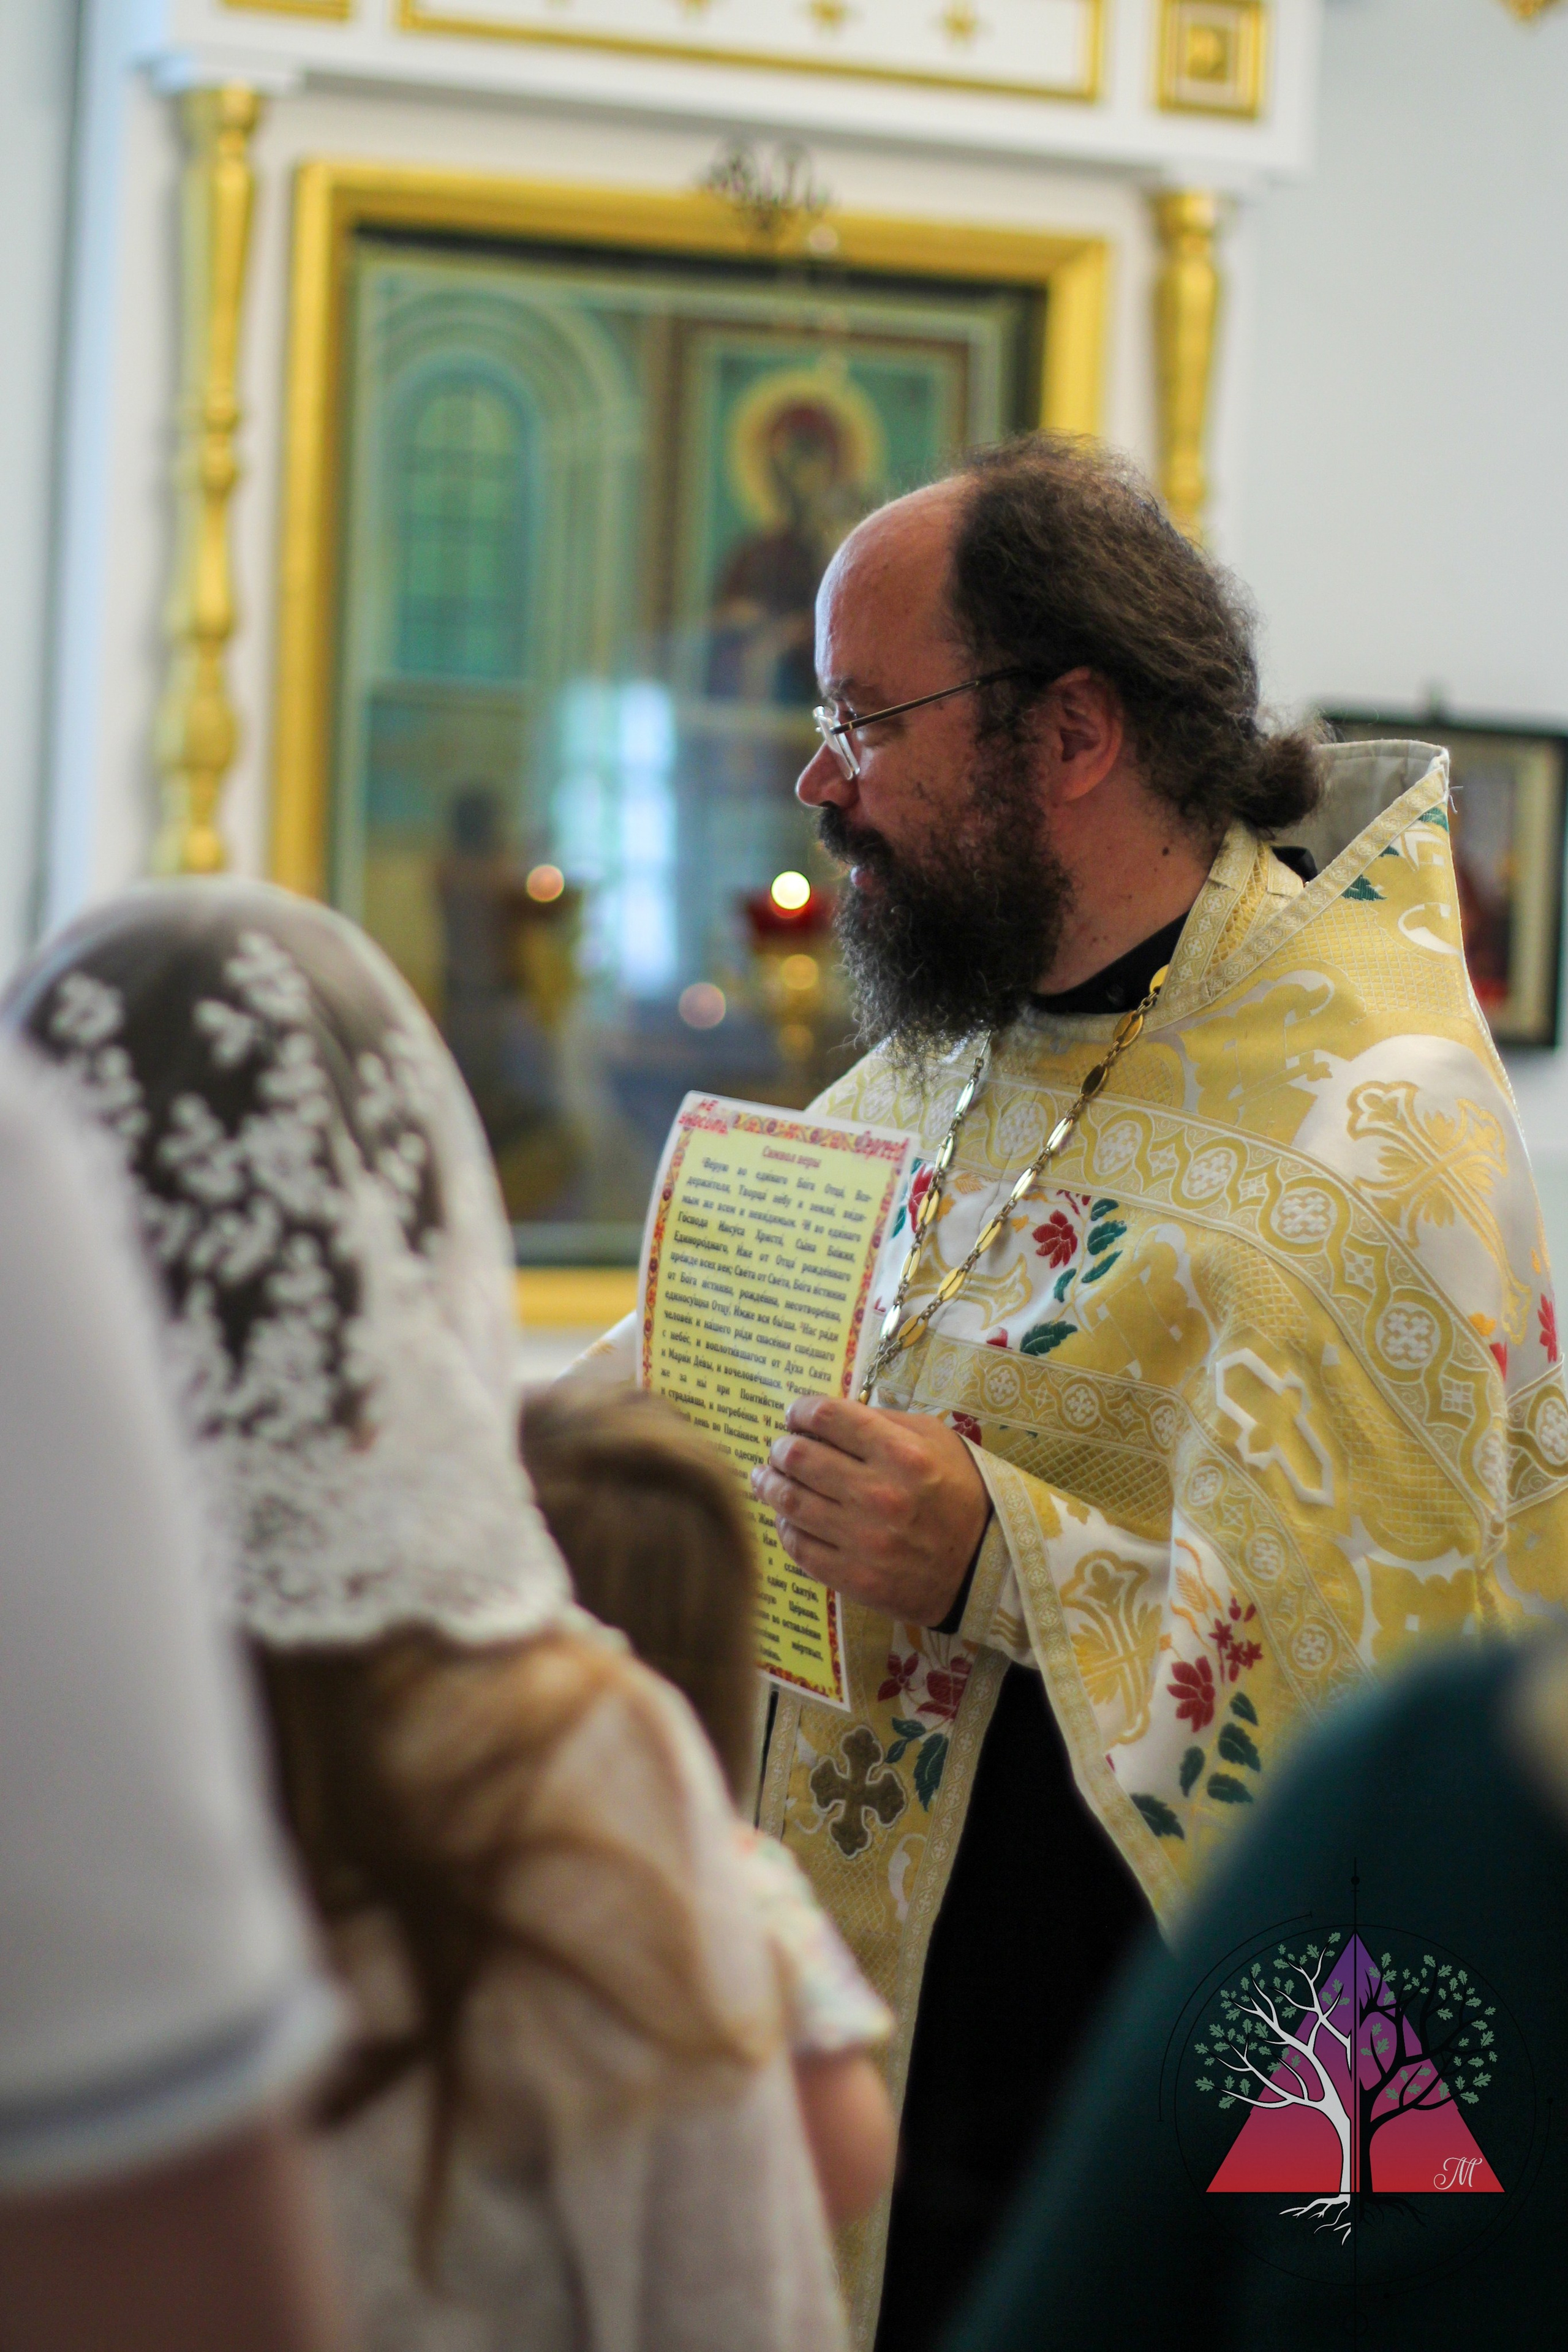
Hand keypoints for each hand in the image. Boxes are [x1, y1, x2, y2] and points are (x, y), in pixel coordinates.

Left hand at [750, 1396, 990, 1627]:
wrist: (986, 1566)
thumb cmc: (961, 1493)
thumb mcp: (937, 1440)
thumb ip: (885, 1421)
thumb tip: (831, 1415)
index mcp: (901, 1454)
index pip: (828, 1417)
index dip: (801, 1410)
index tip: (795, 1414)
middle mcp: (879, 1495)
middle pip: (799, 1457)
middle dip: (781, 1447)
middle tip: (780, 1448)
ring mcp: (863, 1541)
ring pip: (790, 1501)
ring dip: (770, 1484)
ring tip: (766, 1477)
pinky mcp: (854, 1578)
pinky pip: (799, 1546)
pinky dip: (785, 1526)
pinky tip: (786, 1516)